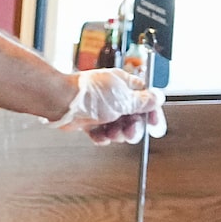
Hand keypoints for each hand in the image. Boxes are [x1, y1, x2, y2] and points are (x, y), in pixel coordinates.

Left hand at [51, 68, 166, 144]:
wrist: (62, 102)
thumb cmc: (90, 96)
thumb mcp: (124, 99)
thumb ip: (143, 101)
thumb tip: (159, 97)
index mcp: (124, 84)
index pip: (146, 98)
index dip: (152, 113)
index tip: (154, 126)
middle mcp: (113, 95)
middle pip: (133, 115)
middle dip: (133, 127)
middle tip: (130, 134)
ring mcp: (100, 108)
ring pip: (118, 126)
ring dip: (117, 134)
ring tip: (111, 134)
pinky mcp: (88, 120)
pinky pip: (101, 132)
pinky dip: (102, 137)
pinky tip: (99, 136)